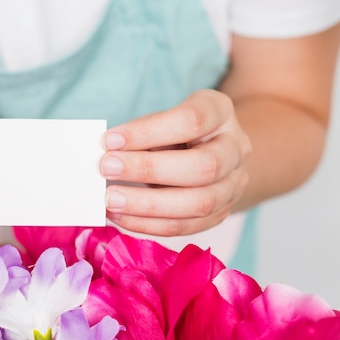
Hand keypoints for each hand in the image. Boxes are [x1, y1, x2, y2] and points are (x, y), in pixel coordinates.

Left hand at [100, 89, 251, 235]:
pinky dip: (149, 224)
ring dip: (148, 205)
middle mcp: (236, 149)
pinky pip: (186, 227)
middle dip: (149, 170)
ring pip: (199, 203)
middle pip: (203, 166)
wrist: (211, 152)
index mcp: (220, 112)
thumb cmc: (174, 132)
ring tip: (109, 201)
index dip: (148, 132)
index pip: (191, 120)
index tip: (110, 140)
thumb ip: (138, 135)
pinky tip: (120, 216)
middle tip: (106, 169)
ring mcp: (234, 185)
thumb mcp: (161, 120)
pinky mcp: (221, 214)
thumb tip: (103, 156)